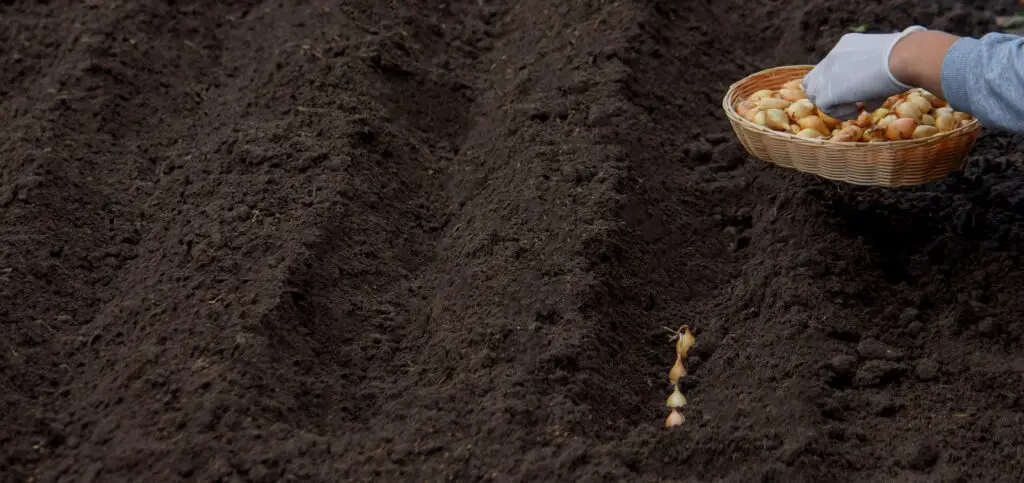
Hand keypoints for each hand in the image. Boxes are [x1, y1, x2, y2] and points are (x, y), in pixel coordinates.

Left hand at [802, 26, 926, 119]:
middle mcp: (833, 56)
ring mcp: (827, 73)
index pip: (830, 67)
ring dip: (832, 105)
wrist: (904, 57)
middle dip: (828, 94)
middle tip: (846, 104)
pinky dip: (839, 112)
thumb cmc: (905, 60)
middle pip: (814, 79)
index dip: (837, 82)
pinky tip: (854, 113)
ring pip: (815, 94)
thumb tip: (868, 106)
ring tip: (852, 111)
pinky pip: (824, 107)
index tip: (852, 92)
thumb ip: (871, 86)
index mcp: (845, 46)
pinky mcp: (828, 91)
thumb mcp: (885, 69)